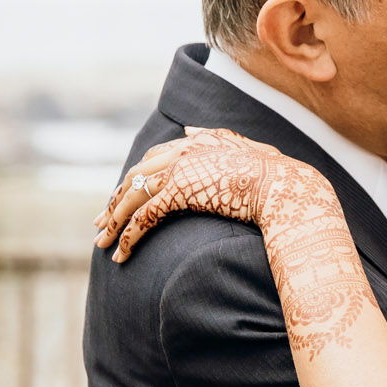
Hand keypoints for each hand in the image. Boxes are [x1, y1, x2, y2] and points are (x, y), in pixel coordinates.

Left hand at [92, 128, 332, 261]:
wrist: (285, 186)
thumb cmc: (276, 175)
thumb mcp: (246, 148)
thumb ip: (218, 139)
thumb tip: (190, 131)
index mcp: (197, 143)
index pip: (153, 158)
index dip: (136, 179)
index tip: (124, 198)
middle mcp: (182, 152)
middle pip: (135, 177)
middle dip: (115, 201)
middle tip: (100, 224)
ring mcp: (179, 170)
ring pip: (132, 197)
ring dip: (114, 222)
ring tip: (103, 245)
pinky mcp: (179, 193)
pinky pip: (143, 218)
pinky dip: (128, 237)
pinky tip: (121, 255)